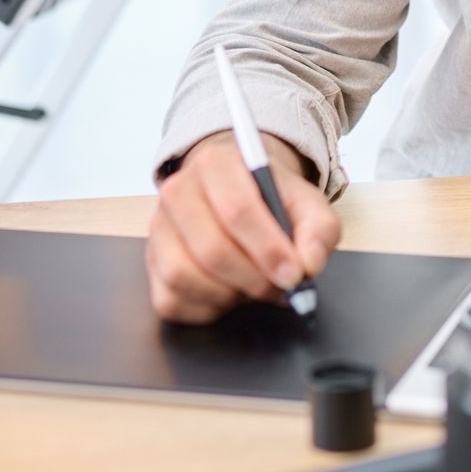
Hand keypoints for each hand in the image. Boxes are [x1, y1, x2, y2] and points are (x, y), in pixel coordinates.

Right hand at [146, 129, 341, 323]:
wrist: (239, 190)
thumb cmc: (270, 198)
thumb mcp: (306, 202)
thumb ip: (319, 230)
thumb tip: (310, 264)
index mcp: (217, 164)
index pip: (237, 209)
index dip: (268, 249)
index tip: (294, 274)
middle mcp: (178, 191)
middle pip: (211, 249)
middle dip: (254, 279)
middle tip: (280, 289)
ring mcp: (159, 228)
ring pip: (184, 276)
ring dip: (228, 294)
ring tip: (254, 286)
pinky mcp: (151, 261)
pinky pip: (170, 300)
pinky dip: (206, 308)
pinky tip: (229, 293)